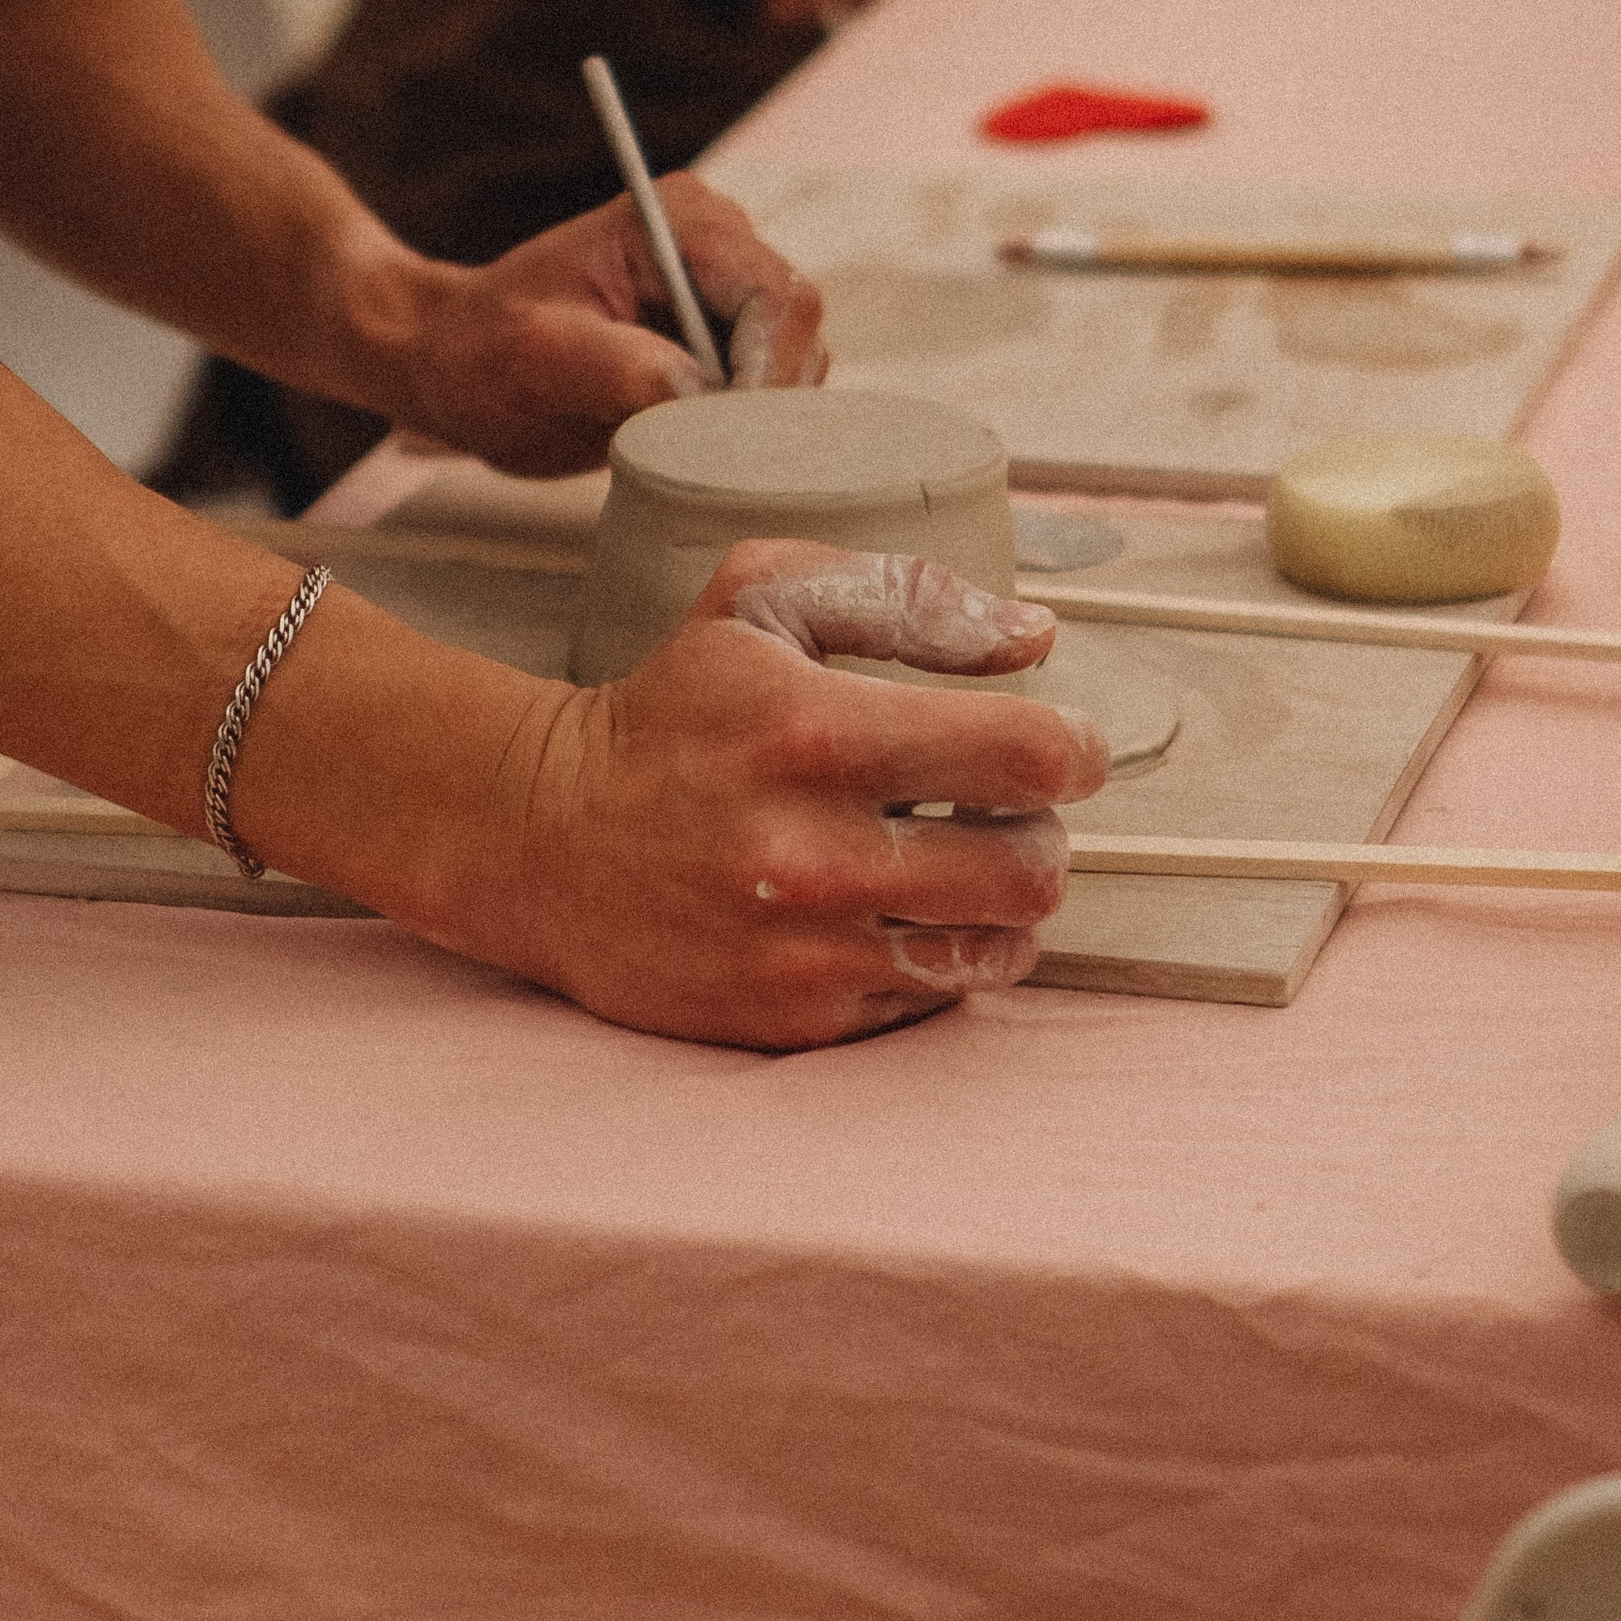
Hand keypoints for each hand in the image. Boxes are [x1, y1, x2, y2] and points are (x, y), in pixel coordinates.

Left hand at [383, 172, 827, 476]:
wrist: (457, 366)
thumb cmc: (480, 351)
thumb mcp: (534, 357)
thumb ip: (620, 367)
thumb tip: (702, 394)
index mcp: (684, 219)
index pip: (777, 297)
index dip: (767, 374)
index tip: (724, 441)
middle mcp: (721, 243)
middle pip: (800, 333)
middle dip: (761, 404)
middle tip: (694, 456)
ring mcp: (726, 294)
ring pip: (797, 369)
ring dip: (752, 423)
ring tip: (672, 448)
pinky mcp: (725, 342)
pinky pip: (772, 395)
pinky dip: (743, 433)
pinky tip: (687, 452)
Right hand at [493, 539, 1107, 1046]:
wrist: (545, 840)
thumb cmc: (670, 711)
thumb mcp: (761, 601)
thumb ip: (905, 597)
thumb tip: (1033, 638)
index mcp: (818, 732)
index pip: (1027, 755)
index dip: (1074, 747)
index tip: (1065, 745)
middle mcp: (816, 854)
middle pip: (1033, 869)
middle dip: (1039, 832)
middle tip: (1001, 812)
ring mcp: (806, 950)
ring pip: (998, 947)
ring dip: (998, 903)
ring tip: (954, 866)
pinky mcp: (794, 1022)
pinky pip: (930, 1000)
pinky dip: (932, 956)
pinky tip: (888, 915)